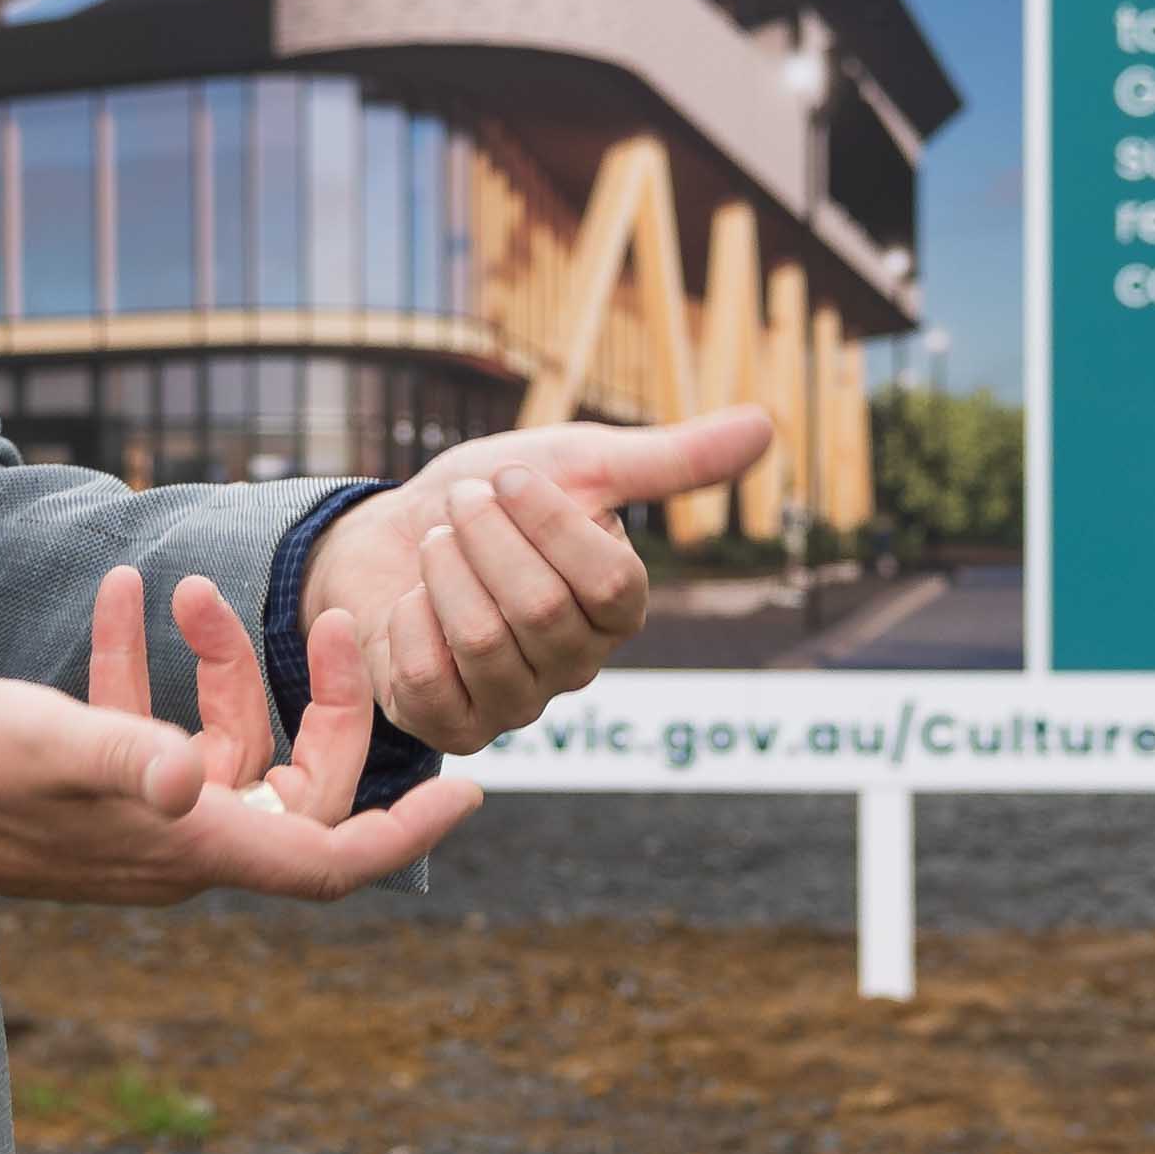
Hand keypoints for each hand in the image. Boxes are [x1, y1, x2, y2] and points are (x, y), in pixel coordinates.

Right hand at [0, 566, 478, 902]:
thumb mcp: (50, 747)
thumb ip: (126, 754)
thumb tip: (190, 776)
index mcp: (192, 845)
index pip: (331, 859)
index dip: (406, 833)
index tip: (473, 790)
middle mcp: (181, 839)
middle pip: (298, 786)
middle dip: (317, 699)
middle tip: (323, 619)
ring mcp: (140, 815)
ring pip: (225, 744)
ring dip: (218, 662)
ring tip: (182, 585)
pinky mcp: (99, 787)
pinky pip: (154, 729)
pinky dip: (152, 665)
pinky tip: (126, 597)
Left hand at [302, 406, 777, 749]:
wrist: (389, 534)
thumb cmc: (493, 499)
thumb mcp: (579, 463)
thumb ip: (670, 460)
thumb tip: (766, 425)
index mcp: (617, 610)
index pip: (613, 584)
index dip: (552, 523)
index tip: (510, 477)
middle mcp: (576, 666)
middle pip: (540, 610)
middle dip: (484, 538)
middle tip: (462, 502)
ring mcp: (514, 704)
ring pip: (483, 641)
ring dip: (443, 571)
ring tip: (434, 542)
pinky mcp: (452, 727)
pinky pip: (427, 680)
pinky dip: (406, 619)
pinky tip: (408, 598)